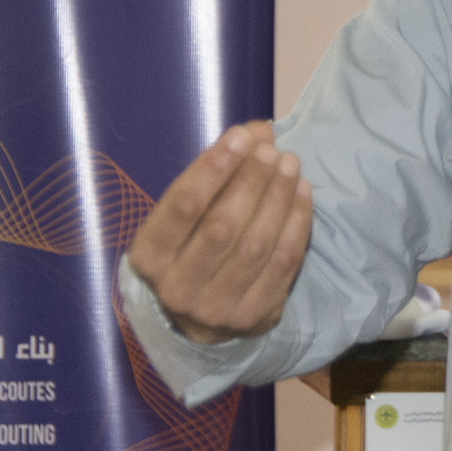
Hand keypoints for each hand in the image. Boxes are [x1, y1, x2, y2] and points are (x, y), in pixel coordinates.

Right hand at [127, 121, 314, 343]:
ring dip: (278, 198)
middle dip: (251, 181)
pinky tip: (302, 193)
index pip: (184, 206)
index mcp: (149, 257)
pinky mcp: (255, 316)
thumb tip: (257, 131)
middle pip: (222, 226)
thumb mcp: (185, 213)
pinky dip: (297, 223)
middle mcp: (178, 287)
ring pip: (256, 245)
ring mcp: (217, 308)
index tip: (241, 137)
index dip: (214, 168)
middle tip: (271, 151)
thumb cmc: (187, 248)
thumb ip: (215, 171)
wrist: (196, 319)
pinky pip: (283, 263)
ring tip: (290, 164)